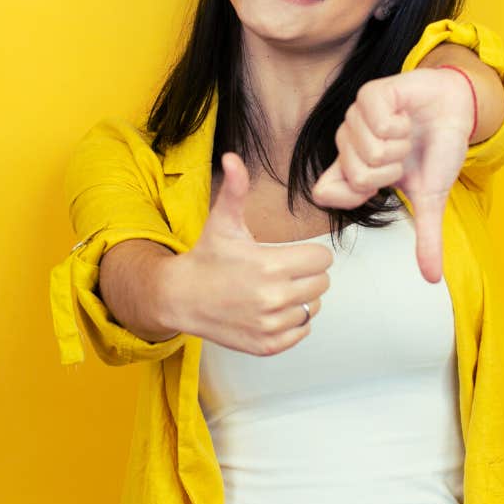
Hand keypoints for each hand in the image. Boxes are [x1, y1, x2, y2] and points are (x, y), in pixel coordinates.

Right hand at [164, 152, 333, 355]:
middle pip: (322, 284)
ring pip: (313, 308)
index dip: (308, 253)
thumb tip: (233, 157)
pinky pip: (302, 331)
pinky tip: (271, 309)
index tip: (290, 253)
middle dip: (306, 275)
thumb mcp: (223, 221)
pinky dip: (292, 322)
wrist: (180, 298)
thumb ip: (236, 189)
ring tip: (274, 290)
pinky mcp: (268, 345)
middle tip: (280, 271)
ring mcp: (271, 325)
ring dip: (299, 298)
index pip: (322, 260)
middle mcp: (273, 298)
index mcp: (270, 265)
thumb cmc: (207, 258)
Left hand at [310, 68, 474, 283]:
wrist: (456, 109)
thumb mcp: (430, 198)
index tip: (382, 187)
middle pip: (356, 176)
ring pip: (370, 150)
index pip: (323, 192)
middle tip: (403, 155)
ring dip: (401, 146)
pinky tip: (406, 116)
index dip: (353, 196)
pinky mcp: (371, 95)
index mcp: (353, 169)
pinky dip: (402, 125)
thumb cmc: (437, 149)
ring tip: (407, 134)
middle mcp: (348, 143)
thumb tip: (432, 278)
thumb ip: (426, 236)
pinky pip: (379, 122)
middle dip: (392, 171)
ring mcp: (356, 117)